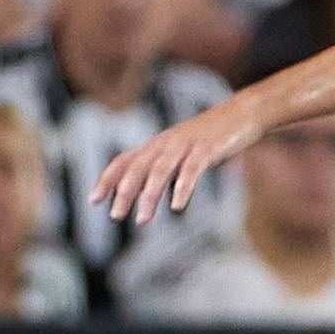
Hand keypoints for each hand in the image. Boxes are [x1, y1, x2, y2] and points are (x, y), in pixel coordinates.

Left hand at [90, 97, 264, 224]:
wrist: (240, 114)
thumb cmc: (208, 139)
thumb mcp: (180, 153)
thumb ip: (163, 170)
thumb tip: (145, 194)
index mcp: (157, 146)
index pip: (125, 160)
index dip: (108, 178)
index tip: (94, 200)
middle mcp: (166, 143)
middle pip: (138, 166)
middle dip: (124, 191)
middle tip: (115, 215)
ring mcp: (186, 145)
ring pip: (161, 170)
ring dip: (149, 195)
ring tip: (142, 219)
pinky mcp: (207, 148)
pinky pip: (192, 169)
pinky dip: (183, 187)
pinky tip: (176, 206)